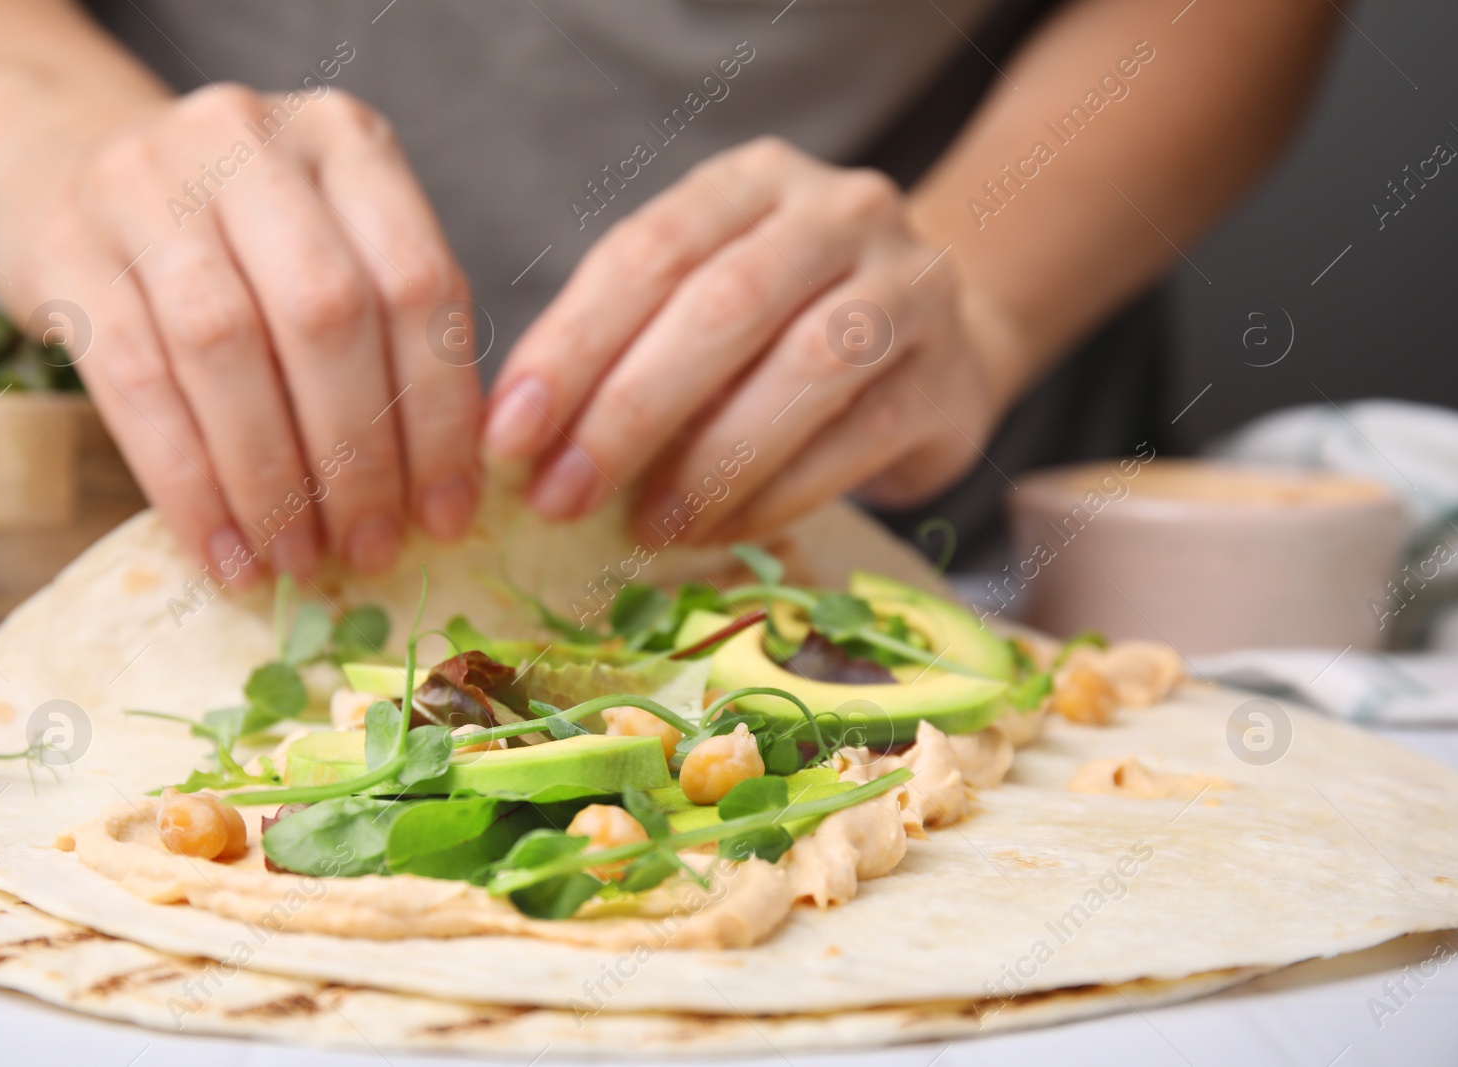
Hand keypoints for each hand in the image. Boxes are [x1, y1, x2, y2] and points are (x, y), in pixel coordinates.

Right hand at [0, 78, 480, 581]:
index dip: (441, 415)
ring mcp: (147, 181)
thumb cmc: (237, 240)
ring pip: (228, 349)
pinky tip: (224, 552)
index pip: (420, 285)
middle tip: (369, 551)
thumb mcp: (328, 249)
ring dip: (273, 480)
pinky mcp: (63, 243)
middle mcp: (249, 140)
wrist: (69, 159)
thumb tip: (442, 497)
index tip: (448, 515)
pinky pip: (137, 383)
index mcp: (346, 142)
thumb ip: (389, 341)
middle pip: (326, 316)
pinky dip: (188, 485)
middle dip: (357, 456)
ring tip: (297, 562)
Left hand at [484, 136, 1000, 543]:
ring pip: (805, 370)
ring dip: (708, 463)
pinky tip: (718, 531)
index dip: (573, 346)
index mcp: (755, 181)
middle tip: (561, 497)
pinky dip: (777, 494)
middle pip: (724, 306)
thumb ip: (625, 348)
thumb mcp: (701, 307)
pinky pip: (857, 439)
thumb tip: (521, 439)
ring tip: (644, 527)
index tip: (509, 435)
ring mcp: (911, 289)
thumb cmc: (785, 331)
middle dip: (629, 412)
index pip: (649, 251)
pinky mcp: (949, 378)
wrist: (941, 344)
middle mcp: (841, 214)